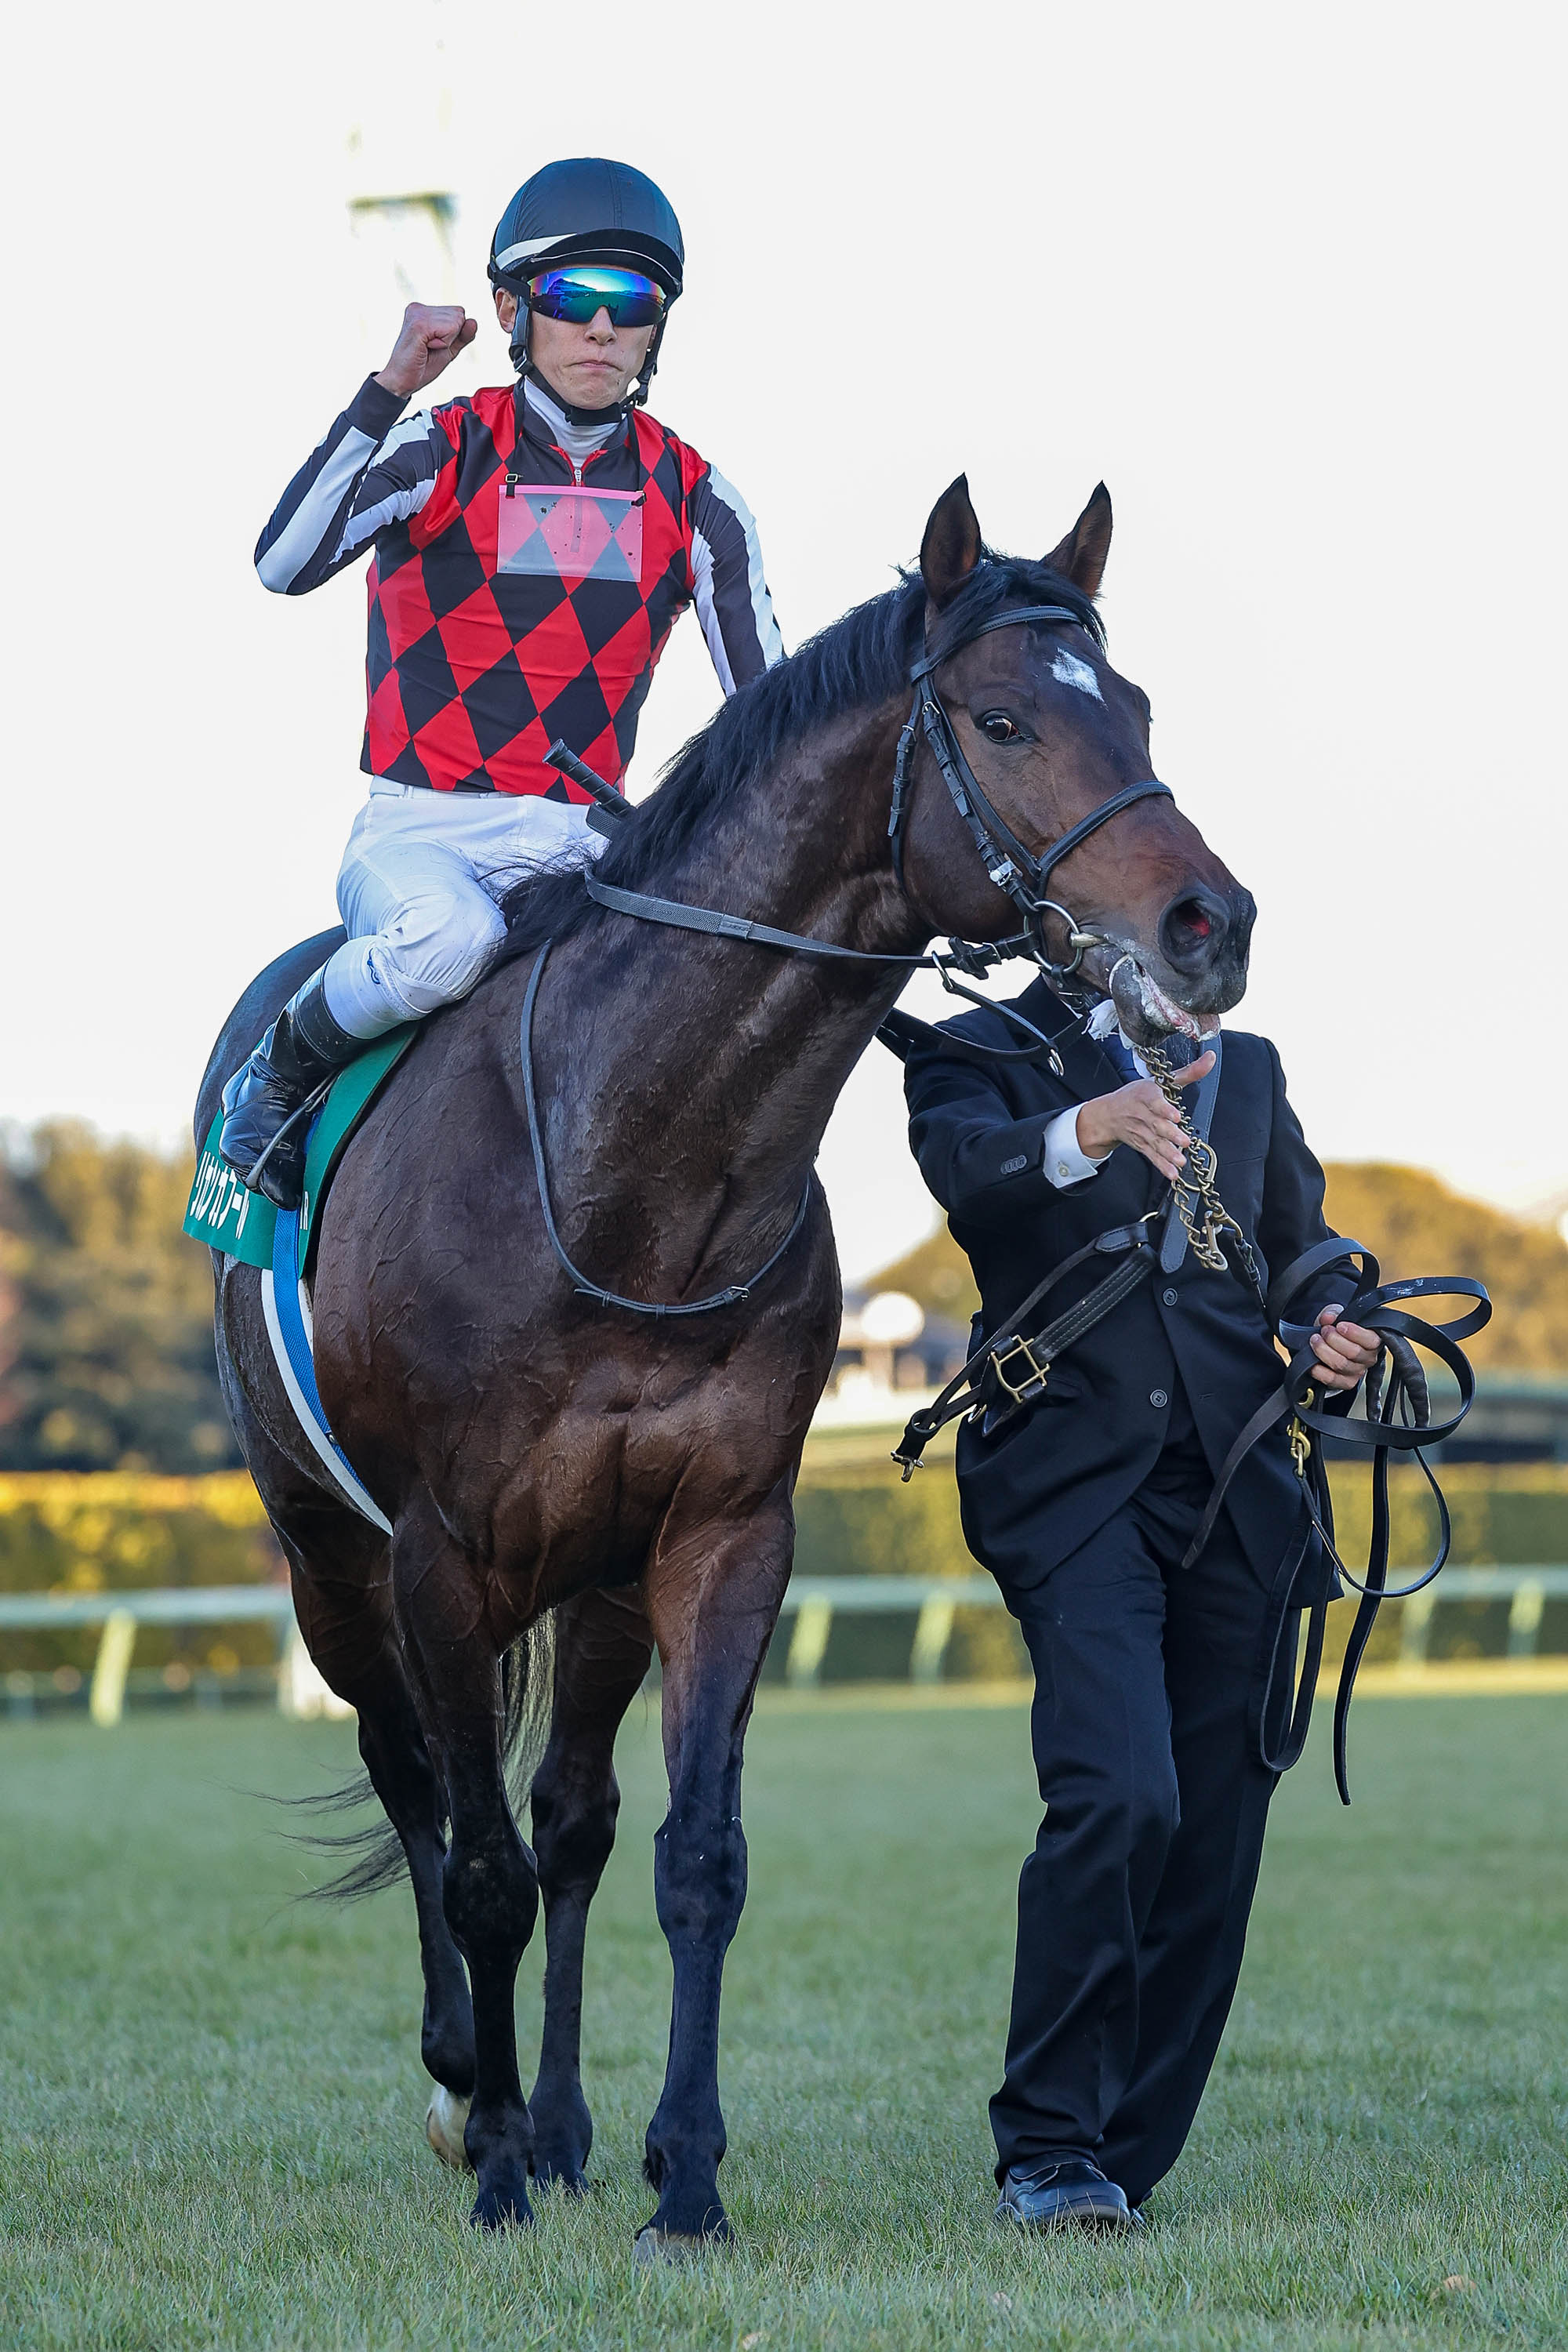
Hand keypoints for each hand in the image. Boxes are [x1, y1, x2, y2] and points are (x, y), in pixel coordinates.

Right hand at [374, 303, 478, 397]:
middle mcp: (420, 308)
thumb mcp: (448, 349)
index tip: (434, 345)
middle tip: (430, 348)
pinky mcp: (419, 324)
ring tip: (427, 348)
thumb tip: (473, 321)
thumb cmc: (422, 367)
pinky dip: (443, 344)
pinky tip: (427, 348)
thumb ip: (463, 336)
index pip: (458, 313)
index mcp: (424, 311)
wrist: (402, 382)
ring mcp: (418, 314)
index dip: (454, 334)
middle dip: (451, 337)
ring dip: (446, 341)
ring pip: (456, 321)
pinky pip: (449, 329)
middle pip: (459, 314)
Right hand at [1073, 1050, 1215, 1180]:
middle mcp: (1143, 1115)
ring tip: (1179, 1161)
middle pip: (1157, 1125)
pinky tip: (1172, 1174)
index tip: (1175, 1116)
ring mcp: (1142, 1132)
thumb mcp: (1159, 1081)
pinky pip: (1152, 1157)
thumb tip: (1211, 1058)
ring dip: (1167, 1153)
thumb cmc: (1137, 1095)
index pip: (1154, 1102)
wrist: (1108, 1115)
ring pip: (1155, 1143)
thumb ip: (1189, 1072)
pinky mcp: (1142, 1145)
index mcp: (1146, 1095)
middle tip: (1184, 1141)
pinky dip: (1162, 1166)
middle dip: (1170, 1134)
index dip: (1164, 1109)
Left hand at [1308, 1304, 1379, 1391]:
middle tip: (1324, 1331)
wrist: (1330, 1344)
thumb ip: (1334, 1313)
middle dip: (1333, 1339)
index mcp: (1373, 1341)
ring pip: (1341, 1364)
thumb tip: (1328, 1317)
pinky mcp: (1345, 1383)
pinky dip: (1319, 1371)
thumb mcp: (1337, 1316)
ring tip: (1315, 1340)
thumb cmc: (1338, 1329)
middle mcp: (1369, 1358)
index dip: (1354, 1333)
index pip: (1371, 1340)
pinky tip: (1312, 1362)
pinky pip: (1332, 1379)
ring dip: (1323, 1351)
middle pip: (1353, 1352)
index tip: (1339, 1325)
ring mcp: (1358, 1372)